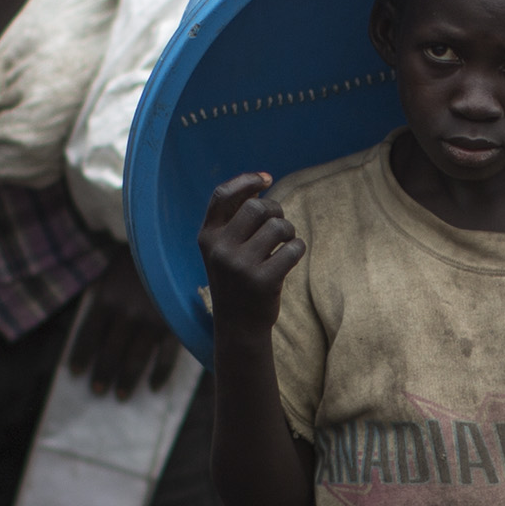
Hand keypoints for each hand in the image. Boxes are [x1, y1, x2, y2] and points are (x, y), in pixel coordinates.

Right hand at [192, 173, 298, 357]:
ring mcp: (240, 266)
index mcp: (207, 237)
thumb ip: (236, 219)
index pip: (222, 195)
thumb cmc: (237, 280)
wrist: (238, 326)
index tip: (267, 178)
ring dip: (289, 231)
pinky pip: (293, 248)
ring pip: (279, 226)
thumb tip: (261, 184)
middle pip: (257, 206)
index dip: (246, 180)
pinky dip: (297, 248)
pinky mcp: (262, 281)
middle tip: (279, 226)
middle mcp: (219, 249)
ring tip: (284, 244)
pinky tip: (289, 258)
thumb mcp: (225, 249)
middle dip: (276, 210)